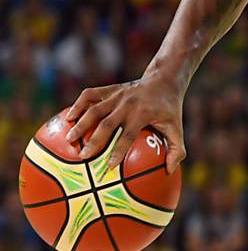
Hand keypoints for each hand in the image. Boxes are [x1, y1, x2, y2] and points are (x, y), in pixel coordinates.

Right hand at [65, 75, 185, 172]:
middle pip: (107, 124)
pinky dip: (78, 105)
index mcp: (143, 114)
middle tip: (83, 157)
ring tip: (69, 139)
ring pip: (95, 109)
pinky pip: (90, 95)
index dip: (119, 150)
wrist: (164, 80)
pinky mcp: (110, 89)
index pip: (129, 135)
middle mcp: (128, 104)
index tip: (109, 166)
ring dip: (81, 124)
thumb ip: (177, 149)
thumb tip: (170, 171)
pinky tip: (67, 118)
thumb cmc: (169, 109)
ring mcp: (117, 95)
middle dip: (95, 141)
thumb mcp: (177, 127)